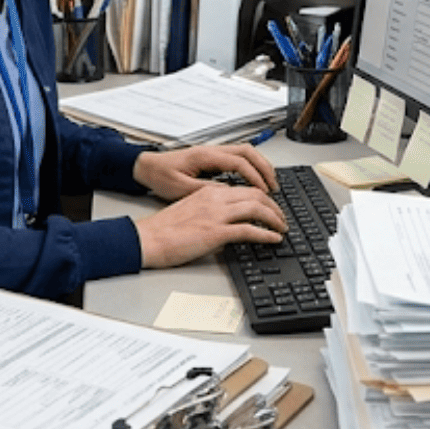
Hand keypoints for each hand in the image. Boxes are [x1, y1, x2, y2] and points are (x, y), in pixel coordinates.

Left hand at [133, 142, 278, 201]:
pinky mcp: (212, 157)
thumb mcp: (180, 189)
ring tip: (269, 183)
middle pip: (249, 152)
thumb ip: (206, 191)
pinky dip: (251, 166)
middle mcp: (212, 150)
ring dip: (260, 165)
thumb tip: (229, 195)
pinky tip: (254, 179)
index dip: (255, 177)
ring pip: (246, 152)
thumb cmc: (159, 176)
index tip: (264, 192)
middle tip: (274, 186)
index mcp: (205, 156)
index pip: (240, 162)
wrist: (146, 166)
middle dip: (265, 168)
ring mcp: (213, 151)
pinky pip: (239, 156)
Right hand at [134, 183, 285, 267]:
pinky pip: (249, 230)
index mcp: (209, 192)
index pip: (245, 189)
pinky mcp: (215, 232)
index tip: (270, 207)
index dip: (263, 198)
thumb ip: (211, 212)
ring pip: (257, 208)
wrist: (146, 239)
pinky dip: (266, 234)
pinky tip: (274, 239)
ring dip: (275, 218)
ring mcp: (216, 215)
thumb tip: (228, 225)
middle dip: (274, 206)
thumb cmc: (162, 230)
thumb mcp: (190, 212)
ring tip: (282, 228)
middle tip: (282, 218)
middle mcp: (215, 199)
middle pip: (256, 195)